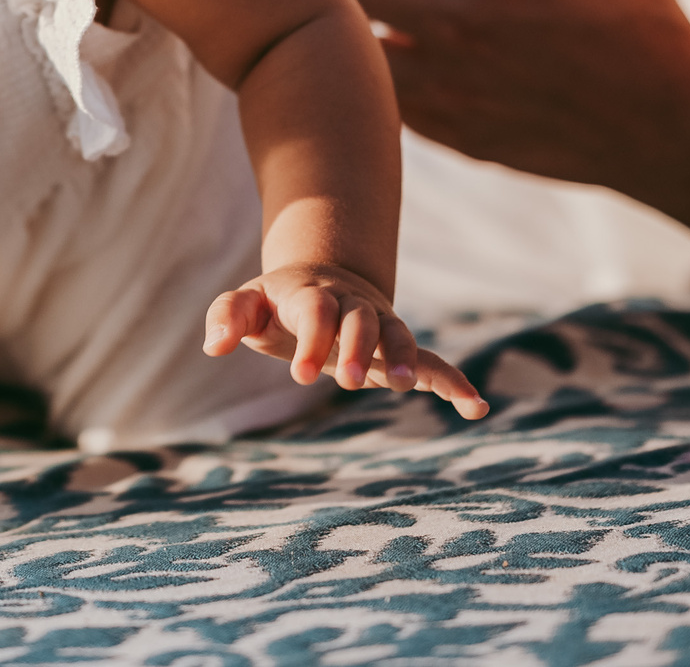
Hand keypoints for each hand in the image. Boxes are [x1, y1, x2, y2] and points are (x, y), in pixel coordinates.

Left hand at [205, 260, 487, 416]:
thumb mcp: (246, 303)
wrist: (322, 281)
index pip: (317, 311)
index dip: (313, 340)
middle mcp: (352, 306)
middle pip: (361, 320)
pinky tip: (476, 408)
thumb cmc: (276, 303)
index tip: (300, 377)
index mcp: (312, 294)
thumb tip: (214, 346)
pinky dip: (454, 382)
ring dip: (403, 356)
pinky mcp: (398, 349)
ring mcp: (380, 324)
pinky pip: (432, 362)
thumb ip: (227, 316)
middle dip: (356, 347)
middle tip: (344, 381)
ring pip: (399, 333)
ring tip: (401, 385)